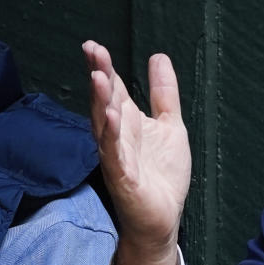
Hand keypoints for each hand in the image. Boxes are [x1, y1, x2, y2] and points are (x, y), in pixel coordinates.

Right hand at [83, 40, 190, 264]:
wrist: (163, 218)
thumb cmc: (162, 175)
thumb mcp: (170, 125)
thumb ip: (164, 93)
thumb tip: (158, 56)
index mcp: (127, 122)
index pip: (113, 89)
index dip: (104, 67)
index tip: (94, 45)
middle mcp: (117, 135)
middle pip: (104, 101)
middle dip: (98, 76)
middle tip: (92, 50)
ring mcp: (116, 156)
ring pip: (103, 124)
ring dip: (101, 101)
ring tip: (99, 77)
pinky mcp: (122, 177)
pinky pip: (113, 153)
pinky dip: (111, 135)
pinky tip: (112, 116)